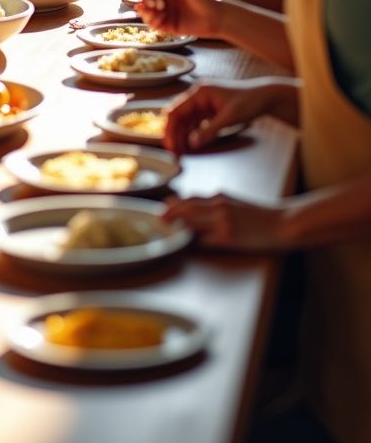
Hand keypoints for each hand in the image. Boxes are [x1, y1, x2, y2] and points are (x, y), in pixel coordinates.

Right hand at [139, 0, 224, 39]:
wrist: (219, 16)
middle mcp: (170, 1)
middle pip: (150, 2)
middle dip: (145, 3)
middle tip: (146, 4)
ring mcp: (171, 14)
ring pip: (152, 14)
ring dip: (147, 13)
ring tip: (149, 11)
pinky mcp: (173, 26)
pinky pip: (159, 25)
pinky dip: (153, 22)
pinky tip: (154, 19)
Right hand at [162, 80, 268, 153]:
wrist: (265, 97)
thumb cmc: (249, 102)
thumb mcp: (229, 117)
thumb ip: (209, 130)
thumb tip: (192, 143)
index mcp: (200, 92)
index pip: (177, 110)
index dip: (170, 128)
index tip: (169, 144)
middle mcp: (199, 96)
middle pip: (179, 116)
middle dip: (174, 133)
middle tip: (173, 151)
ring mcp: (204, 103)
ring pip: (186, 120)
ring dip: (182, 135)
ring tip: (180, 151)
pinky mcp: (210, 111)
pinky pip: (195, 123)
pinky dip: (192, 133)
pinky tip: (190, 144)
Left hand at [162, 192, 286, 251]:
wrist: (284, 222)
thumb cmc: (262, 215)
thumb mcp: (237, 203)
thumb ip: (218, 204)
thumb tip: (199, 209)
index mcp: (220, 197)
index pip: (191, 198)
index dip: (175, 204)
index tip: (163, 207)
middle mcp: (219, 206)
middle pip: (186, 208)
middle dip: (170, 214)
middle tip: (158, 220)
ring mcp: (223, 221)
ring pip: (192, 222)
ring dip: (179, 227)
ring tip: (166, 229)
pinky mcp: (229, 237)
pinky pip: (205, 240)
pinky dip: (197, 242)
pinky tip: (191, 245)